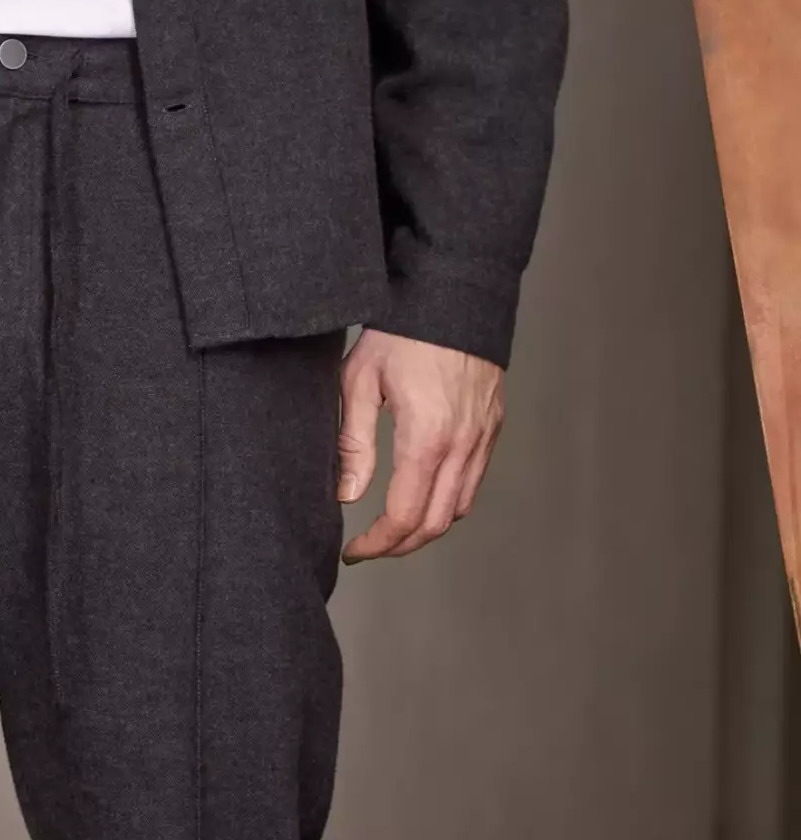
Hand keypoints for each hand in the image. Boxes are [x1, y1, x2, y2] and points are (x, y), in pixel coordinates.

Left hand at [337, 330, 503, 563]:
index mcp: (427, 437)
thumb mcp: (359, 381)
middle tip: (369, 548)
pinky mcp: (493, 426)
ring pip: (458, 508)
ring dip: (425, 528)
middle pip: (434, 524)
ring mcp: (483, 436)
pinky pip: (473, 482)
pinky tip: (421, 496)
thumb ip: (352, 443)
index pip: (404, 516)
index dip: (376, 544)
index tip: (353, 550)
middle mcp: (462, 444)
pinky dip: (447, 502)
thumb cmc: (402, 329)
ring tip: (391, 529)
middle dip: (399, 546)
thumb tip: (348, 496)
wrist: (456, 289)